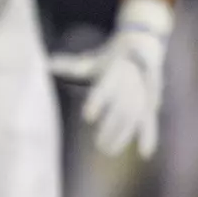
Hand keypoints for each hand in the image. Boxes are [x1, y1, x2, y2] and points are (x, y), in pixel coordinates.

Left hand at [49, 0, 171, 158]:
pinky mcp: (151, 101)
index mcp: (114, 71)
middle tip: (98, 145)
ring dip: (122, 136)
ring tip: (107, 151)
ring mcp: (142, 93)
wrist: (143, 43)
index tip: (87, 116)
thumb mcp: (91, 60)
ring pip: (134, 117)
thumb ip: (71, 65)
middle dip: (110, 128)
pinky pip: (151, 119)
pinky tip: (144, 153)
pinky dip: (149, 136)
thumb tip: (47, 63)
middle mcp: (130, 83)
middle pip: (121, 109)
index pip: (104, 89)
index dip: (97, 103)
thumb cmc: (109, 57)